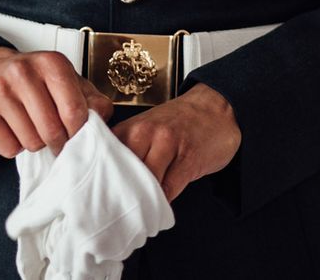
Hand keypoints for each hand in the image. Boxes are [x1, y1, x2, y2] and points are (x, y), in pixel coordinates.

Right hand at [0, 47, 113, 157]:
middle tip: (55, 138)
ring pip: (31, 142)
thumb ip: (93, 100)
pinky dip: (14, 147)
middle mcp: (23, 71)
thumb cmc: (38, 82)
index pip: (74, 112)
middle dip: (58, 142)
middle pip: (52, 131)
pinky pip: (8, 148)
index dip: (80, 133)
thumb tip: (102, 118)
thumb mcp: (70, 83)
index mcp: (52, 63)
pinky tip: (13, 128)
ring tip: (32, 126)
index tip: (77, 137)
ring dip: (36, 143)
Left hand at [111, 83, 240, 201]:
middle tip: (122, 211)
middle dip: (122, 194)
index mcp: (131, 128)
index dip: (104, 182)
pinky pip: (169, 188)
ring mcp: (167, 143)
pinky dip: (163, 202)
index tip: (103, 199)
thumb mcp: (147, 129)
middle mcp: (145, 132)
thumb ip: (127, 151)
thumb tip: (107, 183)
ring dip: (144, 200)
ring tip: (142, 210)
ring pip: (145, 182)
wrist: (216, 108)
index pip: (105, 160)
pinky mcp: (188, 158)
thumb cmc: (179, 122)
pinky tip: (161, 204)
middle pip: (123, 172)